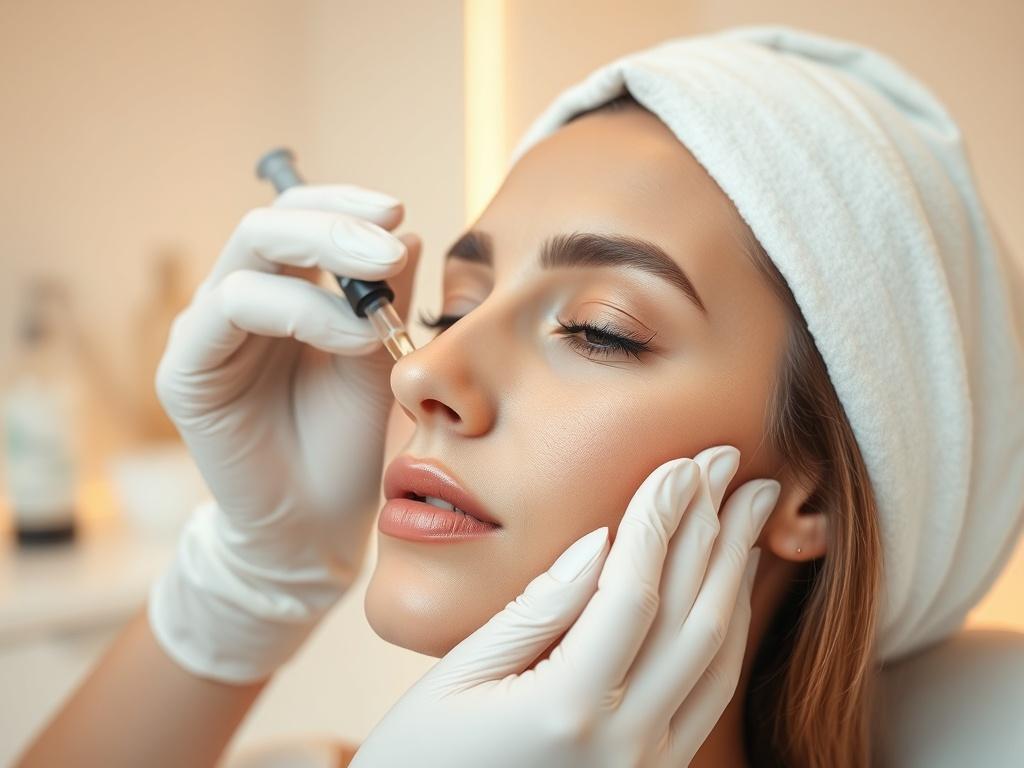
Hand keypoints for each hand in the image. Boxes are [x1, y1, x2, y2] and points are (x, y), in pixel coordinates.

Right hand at [148, 183, 420, 682]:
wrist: (318, 524)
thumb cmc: (347, 442)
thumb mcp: (379, 359)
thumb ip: (386, 299)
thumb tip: (405, 231)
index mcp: (281, 289)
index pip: (300, 217)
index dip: (344, 204)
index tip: (397, 212)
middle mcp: (237, 299)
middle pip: (270, 221)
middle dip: (336, 224)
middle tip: (391, 239)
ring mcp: (207, 330)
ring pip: (249, 252)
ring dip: (326, 266)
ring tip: (382, 317)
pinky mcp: (186, 369)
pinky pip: (232, 308)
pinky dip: (300, 311)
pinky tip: (352, 339)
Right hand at [350, 445, 779, 767]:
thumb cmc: (421, 759)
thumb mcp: (458, 678)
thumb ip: (535, 611)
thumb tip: (599, 541)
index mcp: (564, 711)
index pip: (633, 591)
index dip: (659, 518)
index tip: (679, 462)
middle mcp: (624, 745)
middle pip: (692, 615)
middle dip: (713, 527)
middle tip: (728, 460)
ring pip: (716, 655)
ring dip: (734, 572)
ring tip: (748, 508)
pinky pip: (711, 693)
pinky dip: (727, 628)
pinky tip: (729, 583)